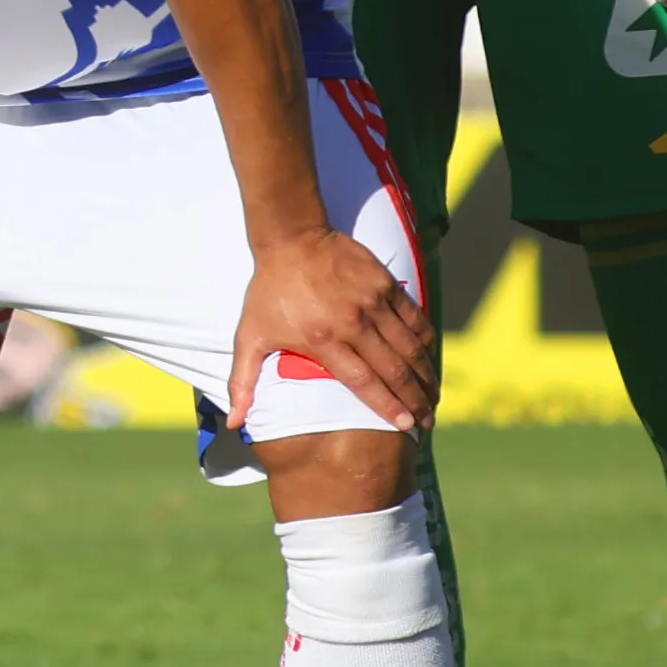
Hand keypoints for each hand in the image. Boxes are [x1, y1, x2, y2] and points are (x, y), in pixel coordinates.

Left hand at [231, 221, 434, 435]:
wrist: (290, 238)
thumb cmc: (269, 291)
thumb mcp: (249, 335)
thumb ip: (243, 381)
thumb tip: (233, 422)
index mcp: (321, 340)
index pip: (363, 382)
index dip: (388, 406)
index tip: (406, 427)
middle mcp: (351, 324)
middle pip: (393, 370)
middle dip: (415, 400)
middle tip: (427, 421)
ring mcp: (372, 303)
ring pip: (409, 348)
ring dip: (425, 375)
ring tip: (433, 399)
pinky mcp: (385, 285)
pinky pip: (414, 320)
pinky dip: (425, 343)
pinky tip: (430, 361)